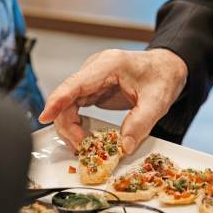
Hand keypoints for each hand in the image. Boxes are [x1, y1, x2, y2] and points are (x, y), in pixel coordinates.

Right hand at [39, 48, 187, 153]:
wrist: (167, 68)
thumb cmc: (162, 76)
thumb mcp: (158, 101)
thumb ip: (141, 123)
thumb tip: (124, 146)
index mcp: (108, 65)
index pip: (74, 83)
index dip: (56, 101)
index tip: (45, 117)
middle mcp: (95, 70)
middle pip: (66, 98)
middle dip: (68, 125)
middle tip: (83, 147)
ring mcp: (92, 80)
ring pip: (67, 105)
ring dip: (70, 127)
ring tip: (84, 145)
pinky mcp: (93, 90)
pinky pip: (76, 108)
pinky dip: (77, 124)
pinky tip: (84, 137)